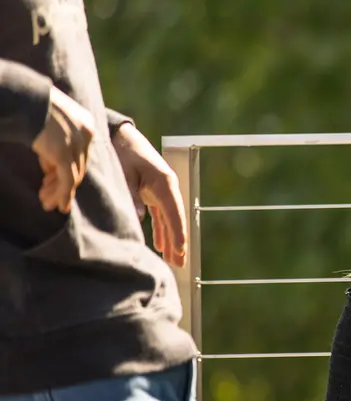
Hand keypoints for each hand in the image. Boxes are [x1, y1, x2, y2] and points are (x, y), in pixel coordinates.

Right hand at [31, 86, 94, 213]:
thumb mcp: (50, 123)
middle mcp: (87, 134)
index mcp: (86, 123)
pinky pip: (67, 180)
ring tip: (48, 204)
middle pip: (79, 165)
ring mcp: (77, 145)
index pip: (80, 152)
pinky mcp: (65, 155)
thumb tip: (50, 165)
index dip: (66, 168)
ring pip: (74, 176)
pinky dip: (62, 195)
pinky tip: (58, 206)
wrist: (25, 99)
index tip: (50, 178)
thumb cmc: (32, 107)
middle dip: (62, 183)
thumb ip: (55, 143)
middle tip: (49, 197)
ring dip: (60, 193)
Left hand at [113, 122, 186, 266]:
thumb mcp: (125, 172)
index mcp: (164, 182)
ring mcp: (161, 190)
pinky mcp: (154, 191)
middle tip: (180, 264)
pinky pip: (161, 214)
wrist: (120, 136)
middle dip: (178, 242)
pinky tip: (160, 245)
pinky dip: (162, 229)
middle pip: (176, 219)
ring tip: (172, 260)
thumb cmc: (123, 152)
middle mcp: (167, 188)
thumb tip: (139, 218)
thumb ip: (132, 195)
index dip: (177, 234)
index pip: (173, 213)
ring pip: (170, 219)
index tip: (179, 252)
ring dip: (171, 238)